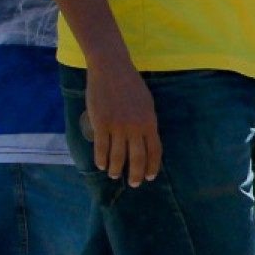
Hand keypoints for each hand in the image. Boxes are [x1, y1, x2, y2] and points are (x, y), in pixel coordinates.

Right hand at [85, 59, 159, 185]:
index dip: (151, 166)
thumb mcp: (146, 104)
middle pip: (137, 157)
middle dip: (135, 174)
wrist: (112, 70)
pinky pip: (101, 147)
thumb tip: (145, 139)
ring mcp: (117, 126)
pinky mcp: (101, 123)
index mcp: (150, 122)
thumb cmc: (130, 85)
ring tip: (114, 174)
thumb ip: (146, 122)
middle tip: (133, 184)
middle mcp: (135, 127)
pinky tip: (100, 165)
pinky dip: (100, 159)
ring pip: (117, 155)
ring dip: (115, 168)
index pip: (154, 150)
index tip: (149, 177)